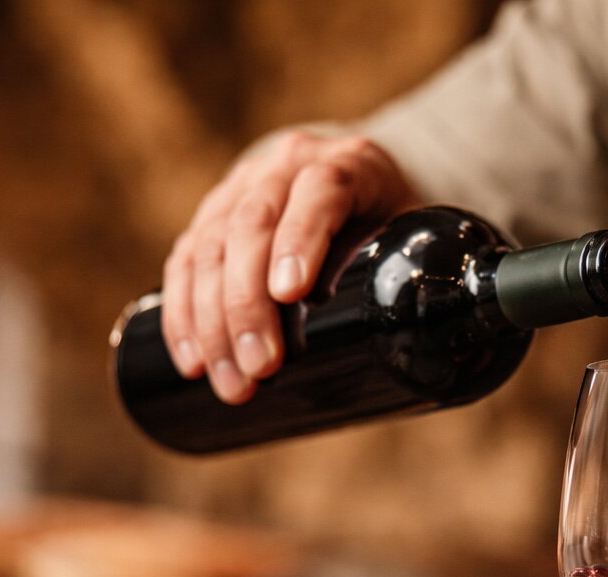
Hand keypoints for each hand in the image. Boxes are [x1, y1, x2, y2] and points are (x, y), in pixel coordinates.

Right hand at [161, 131, 418, 402]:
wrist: (363, 191)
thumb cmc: (395, 226)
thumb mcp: (414, 236)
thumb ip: (413, 273)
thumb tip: (425, 344)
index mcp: (349, 162)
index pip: (320, 190)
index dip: (301, 239)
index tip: (289, 294)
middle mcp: (287, 166)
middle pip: (253, 224)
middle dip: (248, 303)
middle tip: (260, 368)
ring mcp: (242, 187)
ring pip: (209, 245)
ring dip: (212, 321)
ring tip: (229, 381)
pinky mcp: (211, 216)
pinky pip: (184, 260)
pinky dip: (183, 313)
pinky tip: (191, 359)